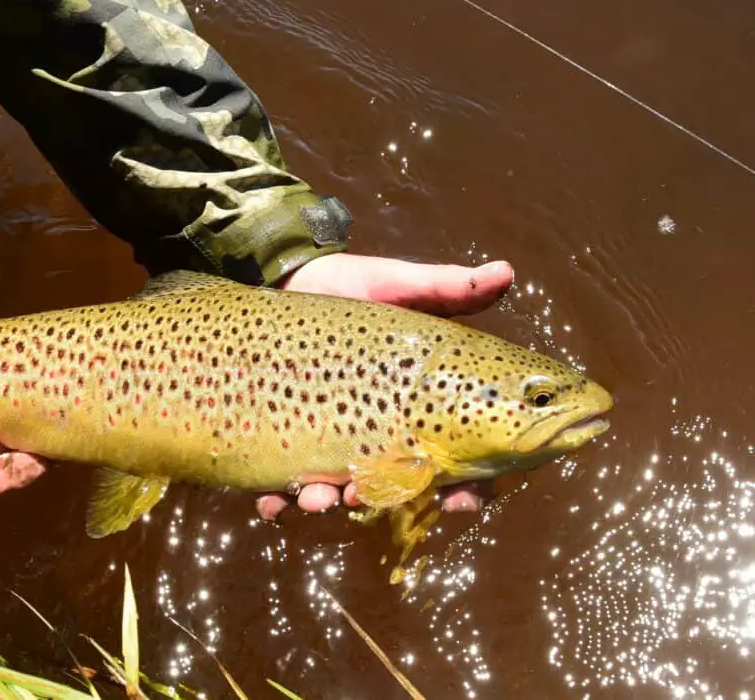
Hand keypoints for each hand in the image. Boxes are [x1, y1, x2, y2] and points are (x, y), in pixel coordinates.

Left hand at [256, 252, 514, 520]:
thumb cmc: (351, 285)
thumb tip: (505, 271)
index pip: (455, 459)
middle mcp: (377, 430)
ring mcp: (330, 437)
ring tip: (315, 496)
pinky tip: (271, 502)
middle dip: (382, 500)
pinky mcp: (286, 437)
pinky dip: (277, 501)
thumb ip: (446, 288)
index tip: (458, 499)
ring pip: (335, 493)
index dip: (466, 488)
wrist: (287, 276)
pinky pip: (282, 485)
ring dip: (326, 504)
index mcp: (416, 404)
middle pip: (392, 487)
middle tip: (364, 496)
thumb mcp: (398, 284)